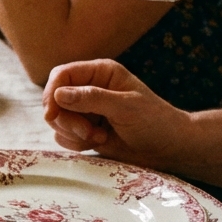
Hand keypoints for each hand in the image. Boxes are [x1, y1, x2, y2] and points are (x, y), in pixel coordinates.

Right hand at [41, 59, 192, 170]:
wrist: (169, 149)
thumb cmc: (155, 122)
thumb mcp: (125, 107)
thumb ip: (91, 99)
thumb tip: (58, 94)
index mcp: (99, 73)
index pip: (61, 75)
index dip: (52, 93)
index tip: (52, 114)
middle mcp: (89, 89)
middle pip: (54, 100)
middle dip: (66, 120)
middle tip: (88, 132)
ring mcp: (85, 110)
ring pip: (57, 120)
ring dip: (73, 133)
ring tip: (99, 137)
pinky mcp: (84, 129)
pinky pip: (63, 135)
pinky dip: (76, 143)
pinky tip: (98, 142)